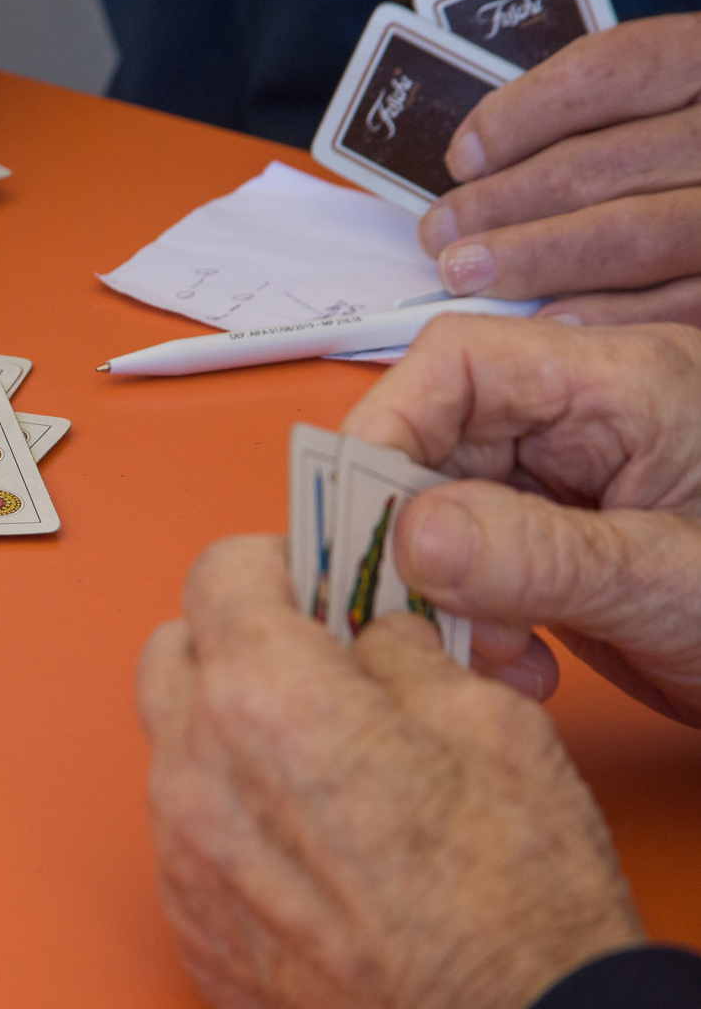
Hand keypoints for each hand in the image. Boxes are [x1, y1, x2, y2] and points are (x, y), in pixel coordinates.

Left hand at [139, 536, 641, 1008]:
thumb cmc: (512, 909)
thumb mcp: (491, 725)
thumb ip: (400, 652)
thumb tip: (370, 635)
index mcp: (266, 699)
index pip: (217, 573)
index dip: (272, 563)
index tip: (307, 577)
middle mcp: (199, 772)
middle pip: (174, 651)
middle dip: (235, 638)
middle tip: (309, 656)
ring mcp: (182, 853)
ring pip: (174, 743)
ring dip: (227, 726)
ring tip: (319, 755)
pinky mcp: (188, 920)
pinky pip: (185, 829)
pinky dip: (228, 809)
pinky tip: (305, 832)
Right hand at [343, 315, 700, 723]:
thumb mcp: (673, 584)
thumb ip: (539, 556)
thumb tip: (409, 533)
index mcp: (619, 390)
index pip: (460, 364)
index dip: (390, 425)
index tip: (359, 515)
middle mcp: (580, 426)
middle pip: (435, 439)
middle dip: (405, 527)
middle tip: (396, 605)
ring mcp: (566, 489)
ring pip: (440, 510)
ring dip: (436, 589)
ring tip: (484, 652)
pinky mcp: (556, 547)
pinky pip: (470, 566)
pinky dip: (468, 621)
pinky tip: (516, 665)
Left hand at [416, 13, 700, 323]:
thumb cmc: (686, 142)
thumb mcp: (664, 96)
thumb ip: (593, 114)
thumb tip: (477, 163)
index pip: (605, 73)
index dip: (518, 116)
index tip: (461, 158)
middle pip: (601, 163)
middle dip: (502, 203)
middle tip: (439, 233)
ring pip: (632, 234)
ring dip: (533, 259)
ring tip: (465, 273)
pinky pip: (682, 302)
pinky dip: (607, 314)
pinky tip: (545, 322)